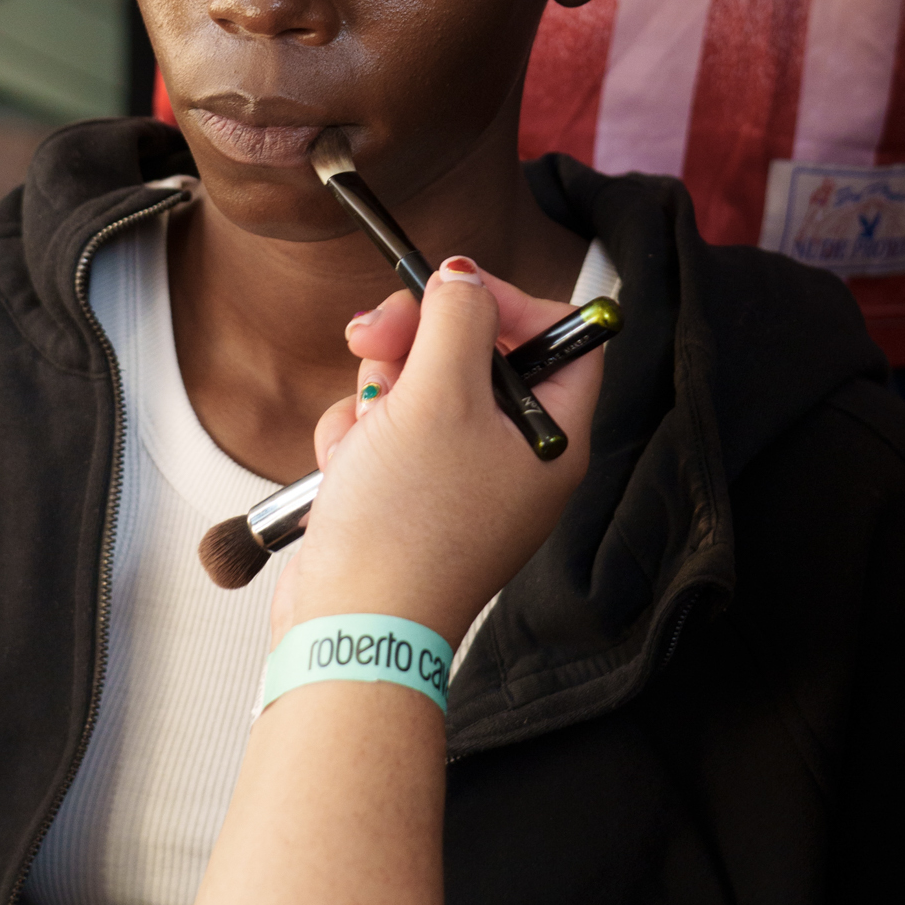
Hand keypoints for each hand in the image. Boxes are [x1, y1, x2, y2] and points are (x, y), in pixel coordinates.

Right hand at [272, 262, 601, 651]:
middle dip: (416, 341)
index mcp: (553, 434)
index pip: (559, 333)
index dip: (506, 300)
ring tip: (364, 434)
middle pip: (475, 350)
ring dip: (375, 393)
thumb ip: (458, 319)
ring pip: (416, 385)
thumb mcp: (439, 396)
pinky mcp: (406, 495)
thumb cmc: (408, 530)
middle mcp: (513, 456)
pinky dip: (355, 438)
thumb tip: (465, 277)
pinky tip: (345, 468)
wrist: (349, 627)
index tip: (452, 293)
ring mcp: (458, 477)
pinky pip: (382, 431)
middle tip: (377, 338)